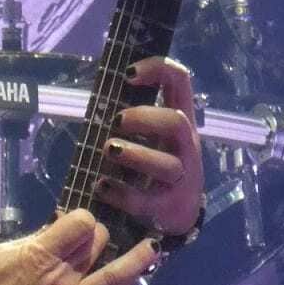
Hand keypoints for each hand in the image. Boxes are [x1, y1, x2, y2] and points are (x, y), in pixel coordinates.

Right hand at [0, 208, 159, 284]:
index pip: (82, 223)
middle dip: (97, 236)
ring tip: (151, 252)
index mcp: (43, 255)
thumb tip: (54, 233)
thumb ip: (31, 242)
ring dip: (136, 263)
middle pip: (99, 244)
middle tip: (91, 241)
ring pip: (114, 281)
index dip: (80, 219)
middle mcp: (65, 280)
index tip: (71, 224)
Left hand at [94, 56, 203, 238]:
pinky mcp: (168, 208)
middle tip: (116, 122)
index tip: (127, 73)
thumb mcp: (151, 138)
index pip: (180, 81)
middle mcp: (186, 147)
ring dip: (136, 154)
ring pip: (167, 164)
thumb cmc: (152, 168)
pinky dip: (121, 193)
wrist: (175, 216)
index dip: (157, 69)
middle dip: (145, 118)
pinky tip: (101, 186)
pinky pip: (147, 201)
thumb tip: (97, 99)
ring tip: (109, 150)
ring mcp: (181, 178)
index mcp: (180, 121)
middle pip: (177, 123)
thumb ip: (132, 120)